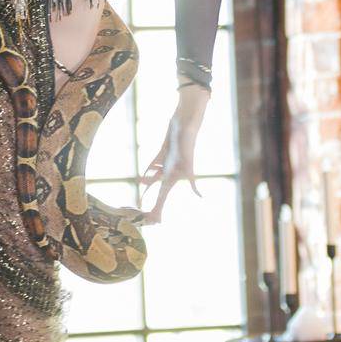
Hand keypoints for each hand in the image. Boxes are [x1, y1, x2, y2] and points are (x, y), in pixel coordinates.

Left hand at [140, 84, 209, 225]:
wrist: (187, 120)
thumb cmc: (188, 138)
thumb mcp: (188, 159)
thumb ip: (192, 178)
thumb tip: (200, 196)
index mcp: (173, 176)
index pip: (163, 196)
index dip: (158, 209)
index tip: (154, 222)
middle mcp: (171, 170)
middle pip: (160, 192)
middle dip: (154, 205)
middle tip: (147, 219)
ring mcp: (167, 161)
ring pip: (155, 177)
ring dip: (148, 186)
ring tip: (140, 196)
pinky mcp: (163, 150)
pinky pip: (154, 163)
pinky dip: (150, 170)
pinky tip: (144, 175)